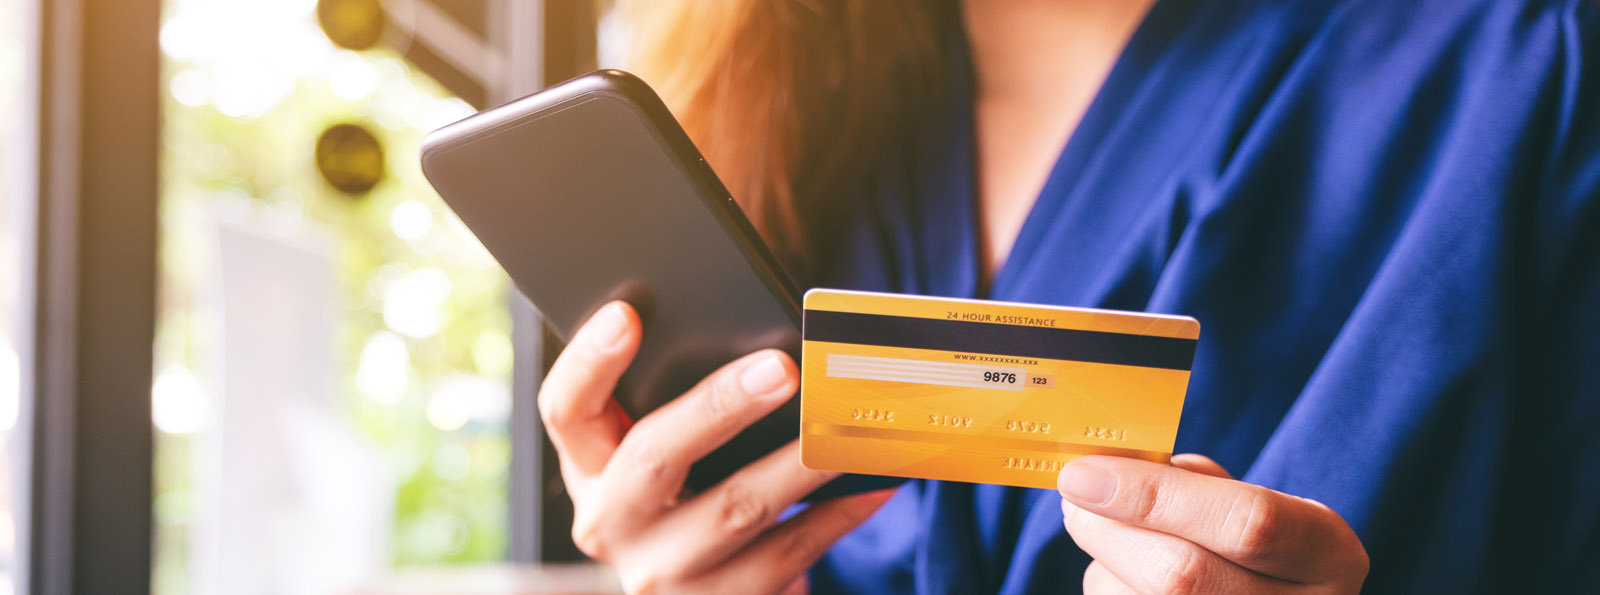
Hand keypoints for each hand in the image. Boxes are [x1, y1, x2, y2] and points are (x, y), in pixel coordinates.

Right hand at [539, 301, 893, 593]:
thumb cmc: (688, 496)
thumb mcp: (662, 453)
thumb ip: (681, 404)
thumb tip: (764, 344)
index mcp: (589, 467)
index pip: (565, 408)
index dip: (589, 361)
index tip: (627, 312)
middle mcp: (612, 522)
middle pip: (654, 456)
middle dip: (720, 407)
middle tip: (783, 368)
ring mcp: (662, 574)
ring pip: (736, 508)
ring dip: (800, 462)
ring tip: (846, 425)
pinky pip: (787, 554)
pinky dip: (837, 514)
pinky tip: (874, 481)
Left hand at [1057, 454, 1368, 593]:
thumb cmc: (1258, 549)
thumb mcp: (1261, 503)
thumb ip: (1197, 485)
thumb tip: (1110, 473)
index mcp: (1328, 556)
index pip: (1247, 524)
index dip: (1154, 495)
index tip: (1083, 473)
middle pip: (1182, 576)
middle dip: (1108, 529)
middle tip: (1074, 496)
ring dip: (1106, 565)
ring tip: (1121, 545)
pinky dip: (1111, 589)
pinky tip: (1129, 581)